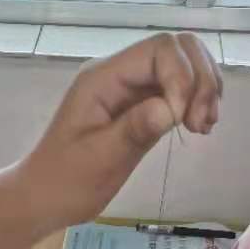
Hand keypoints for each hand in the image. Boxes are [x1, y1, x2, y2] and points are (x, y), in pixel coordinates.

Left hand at [20, 32, 221, 236]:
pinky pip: (178, 90)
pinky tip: (200, 127)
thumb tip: (170, 108)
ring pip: (183, 66)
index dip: (182, 77)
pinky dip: (196, 102)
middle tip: (202, 124)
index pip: (158, 50)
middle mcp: (120, 74)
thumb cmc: (63, 183)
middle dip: (200, 80)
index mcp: (103, 78)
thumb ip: (132, 131)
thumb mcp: (97, 161)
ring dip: (203, 89)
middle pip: (178, 49)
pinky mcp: (142, 108)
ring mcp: (132, 89)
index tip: (182, 120)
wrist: (44, 200)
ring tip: (204, 126)